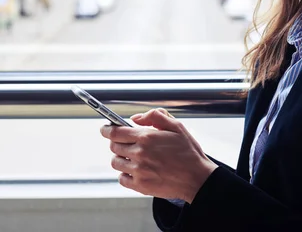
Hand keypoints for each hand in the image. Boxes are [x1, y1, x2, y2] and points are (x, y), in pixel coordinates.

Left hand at [100, 108, 217, 202]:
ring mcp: (139, 171)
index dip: (107, 129)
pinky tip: (135, 170)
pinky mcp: (140, 186)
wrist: (197, 178)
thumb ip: (155, 116)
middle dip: (117, 142)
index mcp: (146, 137)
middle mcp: (139, 154)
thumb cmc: (188, 152)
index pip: (115, 132)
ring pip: (116, 162)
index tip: (105, 128)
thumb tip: (135, 118)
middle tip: (126, 142)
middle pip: (114, 146)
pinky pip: (122, 178)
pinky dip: (125, 174)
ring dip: (121, 157)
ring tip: (133, 156)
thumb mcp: (177, 126)